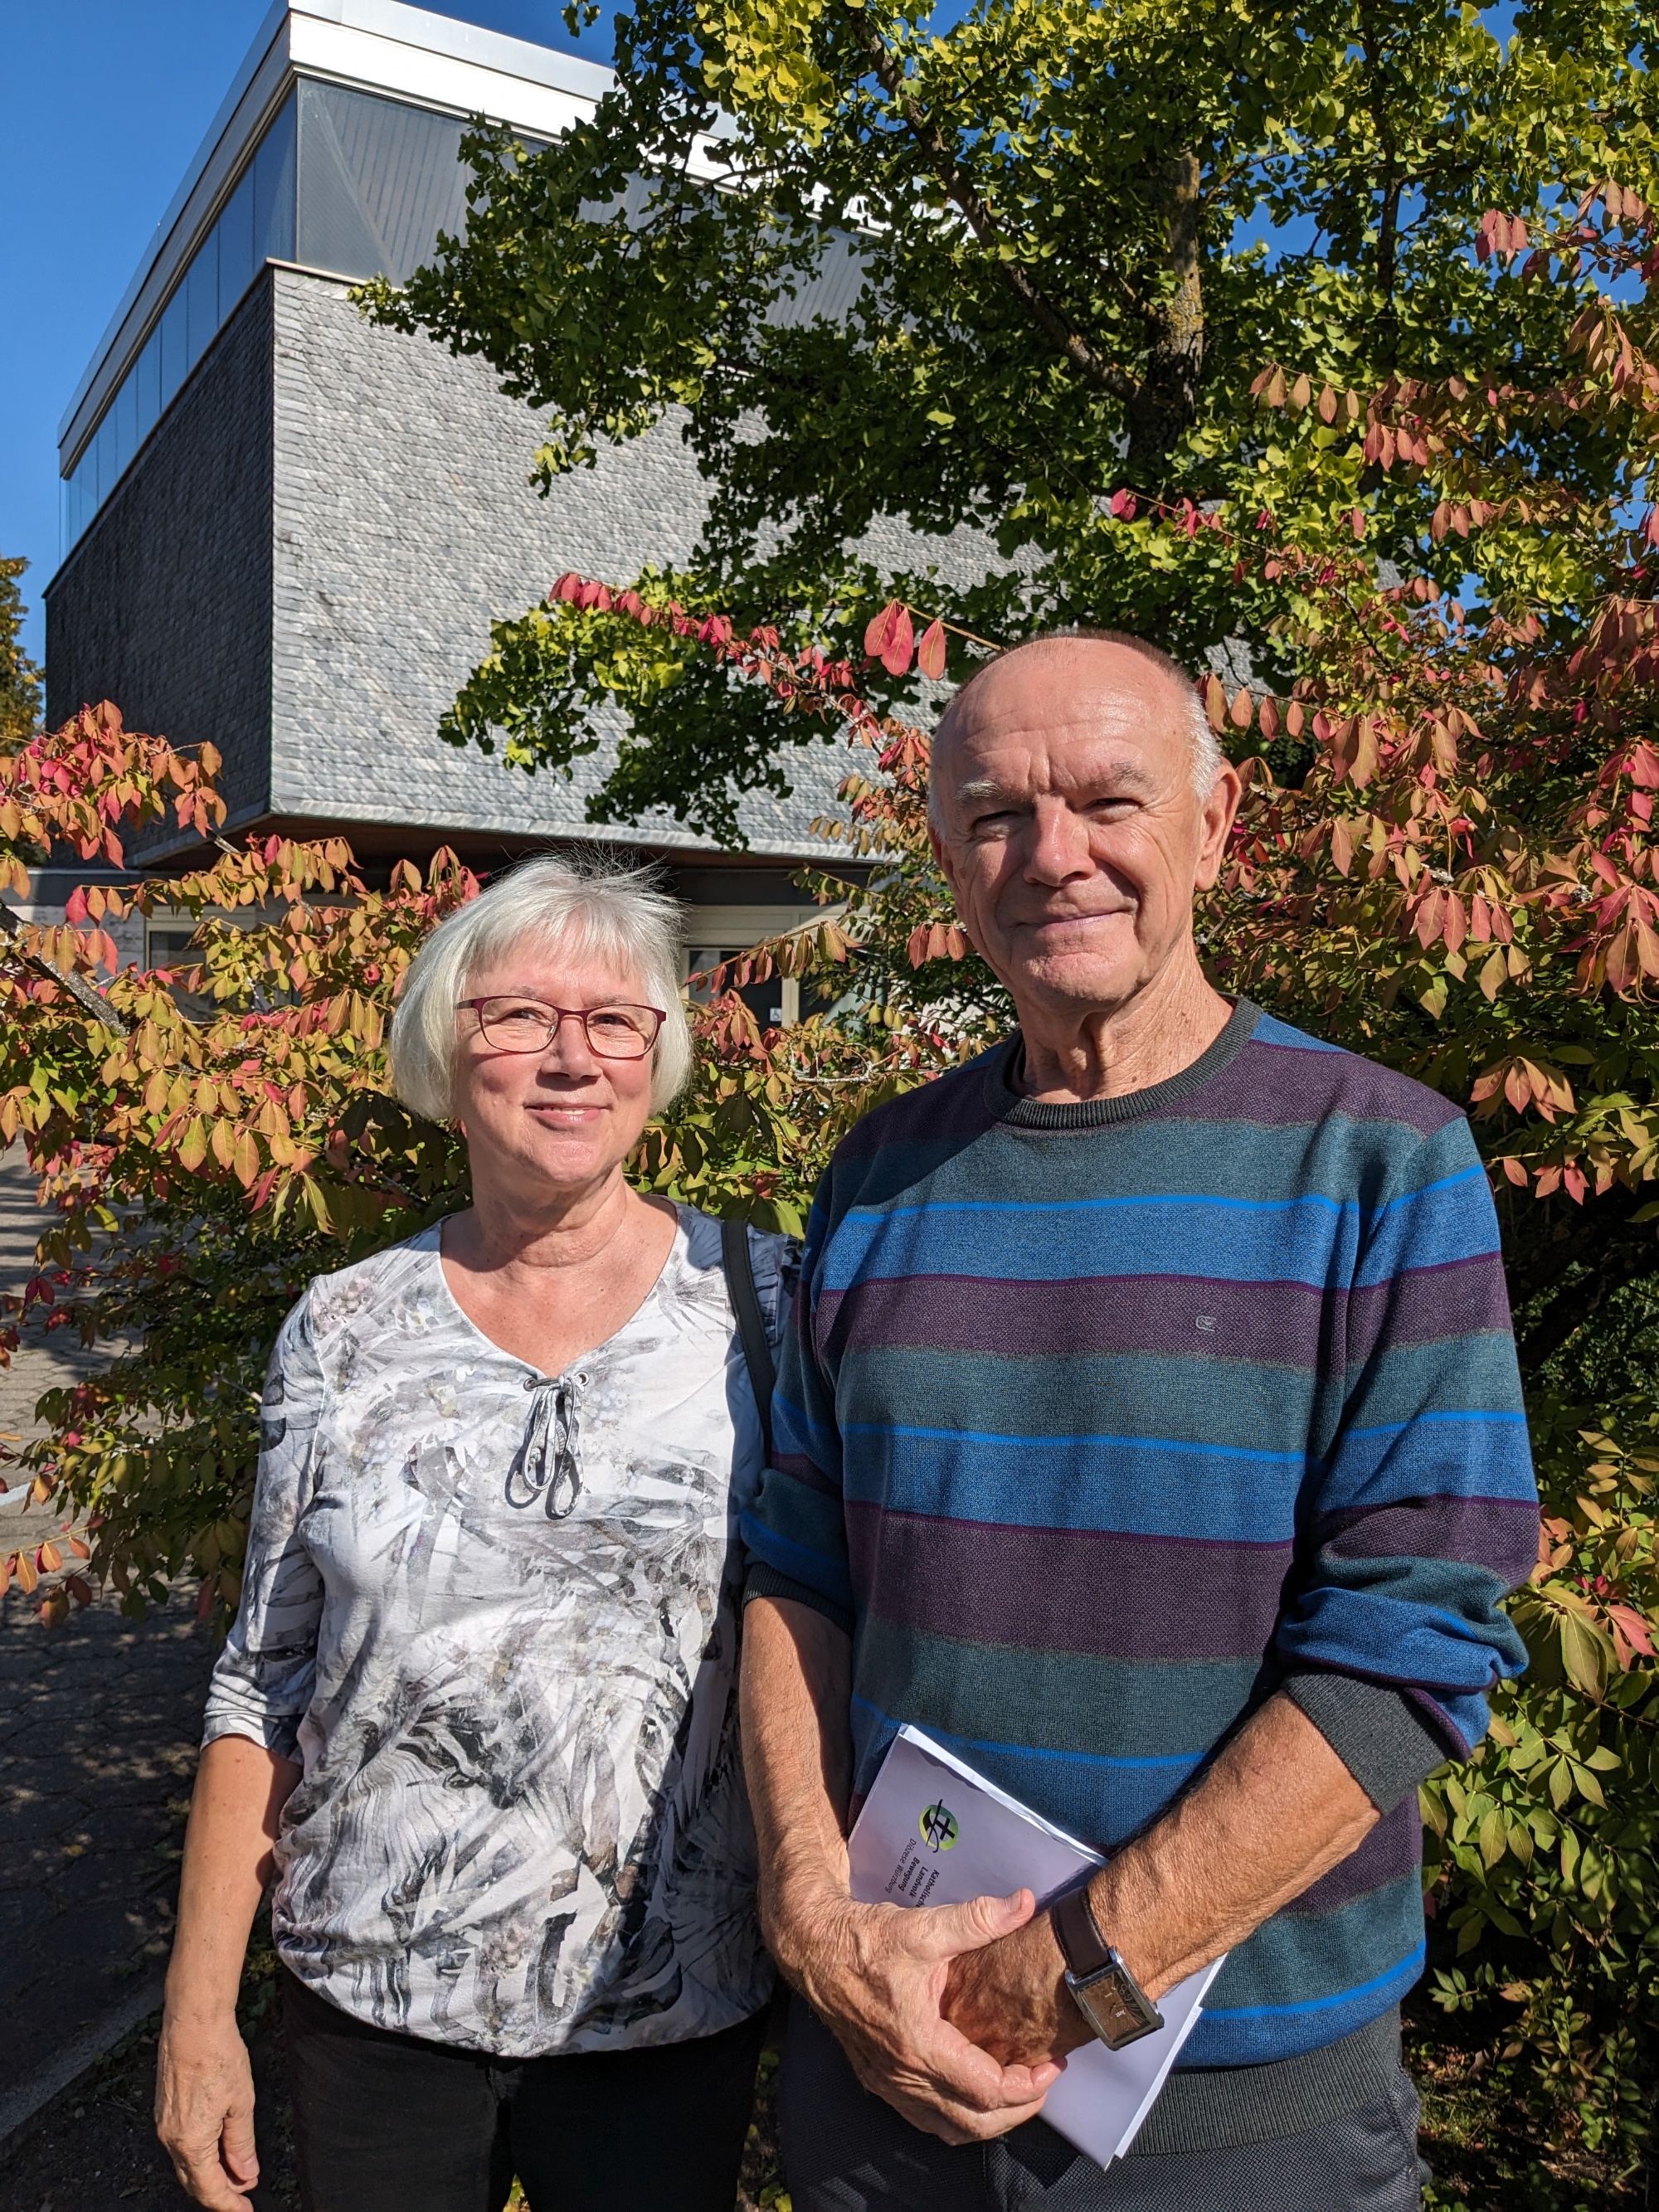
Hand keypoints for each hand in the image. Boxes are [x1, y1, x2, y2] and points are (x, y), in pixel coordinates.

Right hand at [155, 2007, 259, 2208]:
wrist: (192, 2022)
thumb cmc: (218, 2055)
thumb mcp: (241, 2103)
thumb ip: (241, 2143)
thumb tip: (245, 2174)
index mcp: (190, 2142)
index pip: (208, 2189)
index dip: (228, 2204)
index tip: (244, 2211)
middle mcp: (170, 2138)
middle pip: (193, 2181)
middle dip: (218, 2192)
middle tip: (242, 2195)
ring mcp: (164, 2124)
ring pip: (186, 2163)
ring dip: (209, 2172)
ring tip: (236, 2171)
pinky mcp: (164, 2109)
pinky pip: (180, 2144)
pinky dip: (199, 2153)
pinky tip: (217, 2146)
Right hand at [778, 1885, 1064, 2143]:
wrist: (813, 1948)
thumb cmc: (865, 1939)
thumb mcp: (924, 1927)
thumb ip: (978, 1919)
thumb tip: (1025, 1903)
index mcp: (918, 2043)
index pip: (987, 2090)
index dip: (1028, 2085)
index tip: (1052, 2064)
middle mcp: (902, 2074)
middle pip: (974, 2123)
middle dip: (1018, 2111)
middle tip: (1043, 2081)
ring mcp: (888, 2083)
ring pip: (949, 2129)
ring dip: (988, 2119)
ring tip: (1015, 2088)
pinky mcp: (878, 2079)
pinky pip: (924, 2118)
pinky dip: (956, 2116)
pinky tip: (972, 2090)